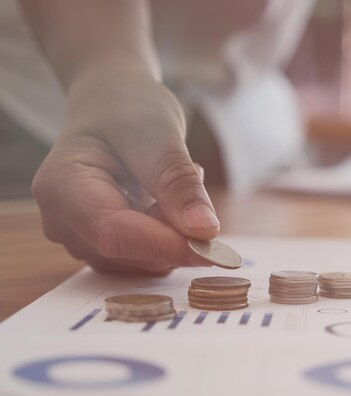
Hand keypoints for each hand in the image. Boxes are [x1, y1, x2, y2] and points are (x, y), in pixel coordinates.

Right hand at [32, 72, 219, 273]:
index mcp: (61, 188)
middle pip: (131, 253)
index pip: (114, 234)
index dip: (167, 246)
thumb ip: (178, 183)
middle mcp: (62, 223)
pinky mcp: (103, 248)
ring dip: (174, 227)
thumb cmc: (129, 110)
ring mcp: (81, 239)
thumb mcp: (160, 134)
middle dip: (175, 228)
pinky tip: (165, 197)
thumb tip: (205, 231)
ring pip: (145, 261)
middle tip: (191, 173)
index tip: (216, 248)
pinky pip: (149, 257)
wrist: (113, 105)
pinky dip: (169, 233)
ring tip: (172, 177)